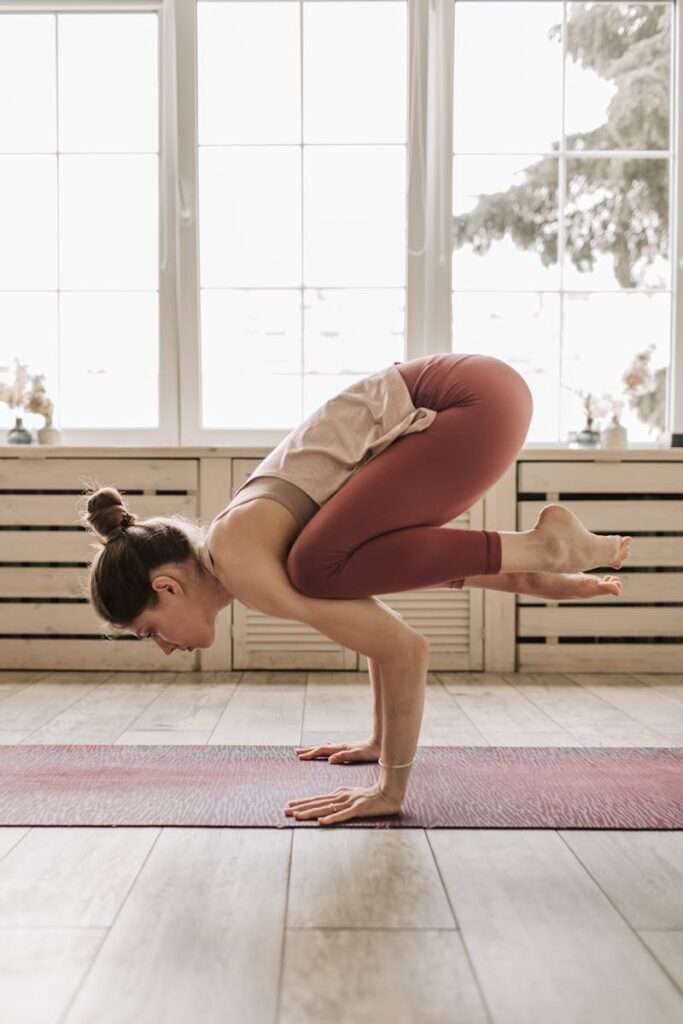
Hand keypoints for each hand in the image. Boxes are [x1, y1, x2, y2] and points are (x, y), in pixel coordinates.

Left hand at [284, 783, 401, 824]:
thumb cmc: (370, 795)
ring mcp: (348, 803)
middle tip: (285, 810)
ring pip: (325, 809)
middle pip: (317, 803)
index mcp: (338, 794)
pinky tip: (321, 822)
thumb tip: (330, 797)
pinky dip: (331, 819)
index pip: (317, 799)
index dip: (303, 802)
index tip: (290, 804)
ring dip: (310, 813)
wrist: (388, 793)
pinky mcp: (357, 810)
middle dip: (300, 807)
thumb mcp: (352, 794)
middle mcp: (340, 797)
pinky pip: (342, 816)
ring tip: (297, 816)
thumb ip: (341, 796)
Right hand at [294, 739, 380, 763]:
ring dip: (315, 749)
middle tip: (296, 752)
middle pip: (321, 747)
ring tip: (306, 750)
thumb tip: (329, 759)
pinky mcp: (348, 749)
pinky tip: (326, 750)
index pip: (322, 750)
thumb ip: (344, 756)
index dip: (311, 753)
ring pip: (325, 747)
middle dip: (309, 750)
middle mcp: (340, 746)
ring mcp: (343, 746)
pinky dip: (324, 749)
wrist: (381, 743)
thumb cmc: (371, 751)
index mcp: (341, 748)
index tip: (300, 756)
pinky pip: (331, 748)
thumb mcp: (358, 755)